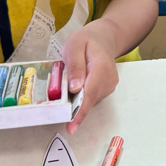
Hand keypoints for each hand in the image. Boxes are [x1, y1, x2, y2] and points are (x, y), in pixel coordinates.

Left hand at [61, 20, 119, 134]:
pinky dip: (79, 96)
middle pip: (88, 100)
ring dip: (74, 99)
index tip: (71, 127)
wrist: (104, 38)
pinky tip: (74, 85)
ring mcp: (109, 86)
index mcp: (101, 68)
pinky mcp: (106, 90)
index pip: (89, 93)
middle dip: (71, 105)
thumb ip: (74, 65)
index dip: (80, 112)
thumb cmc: (86, 40)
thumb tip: (74, 89)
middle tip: (56, 95)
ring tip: (67, 81)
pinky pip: (90, 98)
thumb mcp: (74, 45)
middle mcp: (108, 80)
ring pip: (88, 100)